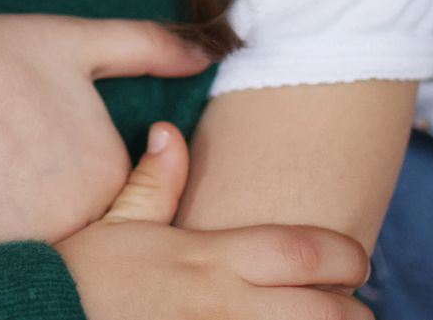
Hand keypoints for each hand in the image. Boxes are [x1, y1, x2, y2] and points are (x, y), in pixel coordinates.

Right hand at [0, 1, 210, 257]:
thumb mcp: (80, 40)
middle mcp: (85, 217)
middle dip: (43, 211)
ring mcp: (34, 243)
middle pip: (76, 237)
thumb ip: (149, 47)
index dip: (62, 178)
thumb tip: (209, 51)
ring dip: (17, 237)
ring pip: (38, 261)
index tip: (25, 148)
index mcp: (111, 174)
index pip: (108, 205)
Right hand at [54, 123, 373, 319]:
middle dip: (354, 314)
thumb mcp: (112, 225)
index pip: (306, 252)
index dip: (348, 255)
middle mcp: (225, 306)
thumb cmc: (75, 279)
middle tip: (355, 310)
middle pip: (327, 313)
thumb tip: (170, 132)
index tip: (357, 260)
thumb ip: (153, 182)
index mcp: (209, 258)